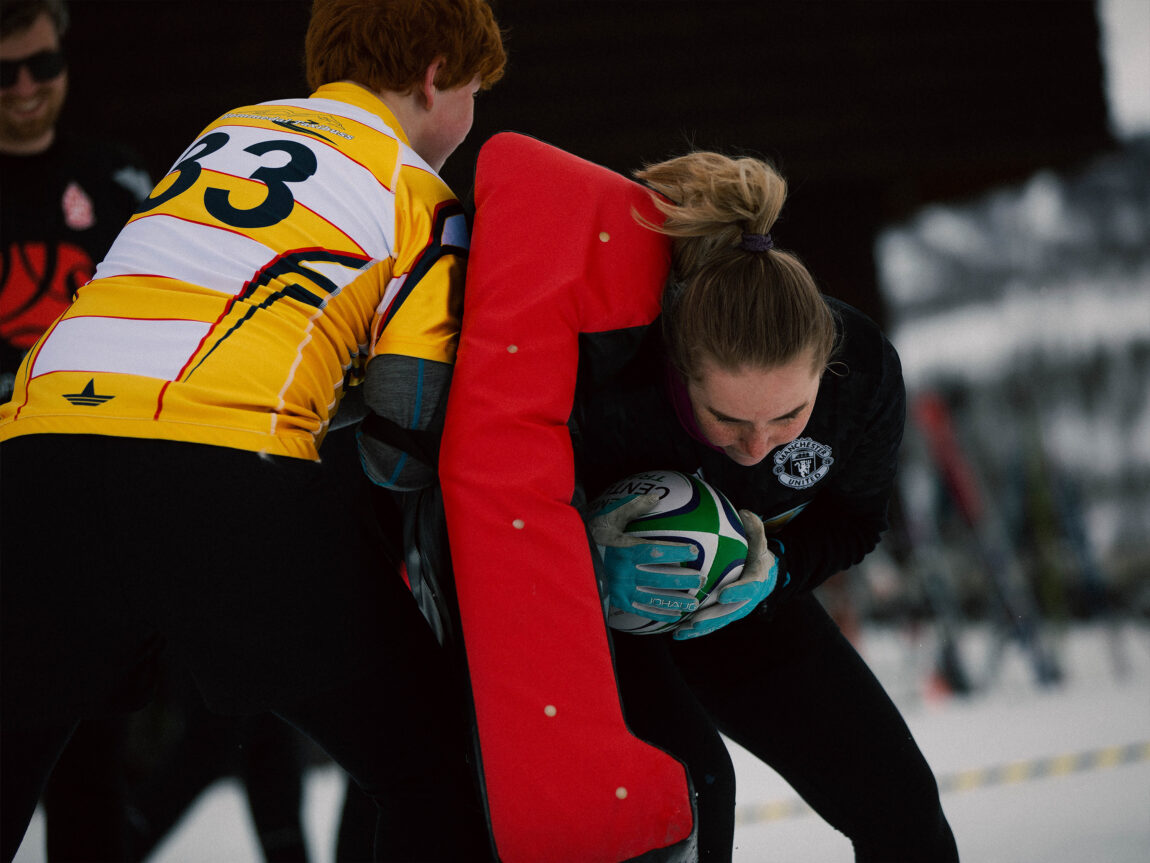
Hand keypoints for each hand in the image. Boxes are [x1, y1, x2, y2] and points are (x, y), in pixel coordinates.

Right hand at [588, 493, 705, 621]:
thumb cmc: (591, 535)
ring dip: (675, 600)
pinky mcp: (618, 601)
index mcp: (624, 550)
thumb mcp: (610, 518)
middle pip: (659, 576)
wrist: (567, 558)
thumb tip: (657, 496)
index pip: (656, 551)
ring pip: (653, 597)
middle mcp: (625, 571)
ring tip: (694, 602)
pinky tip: (674, 616)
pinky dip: (658, 613)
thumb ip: (634, 508)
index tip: (694, 551)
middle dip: (682, 578)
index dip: (676, 551)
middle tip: (701, 579)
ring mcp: (621, 588)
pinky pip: (642, 610)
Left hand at [673, 509, 778, 639]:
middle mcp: (747, 598)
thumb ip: (754, 528)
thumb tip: (743, 513)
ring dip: (700, 629)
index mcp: (756, 578)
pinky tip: (676, 633)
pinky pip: (710, 624)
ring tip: (680, 632)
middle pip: (730, 612)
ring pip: (718, 622)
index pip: (749, 586)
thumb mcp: (760, 539)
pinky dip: (695, 630)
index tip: (723, 595)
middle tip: (695, 620)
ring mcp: (736, 609)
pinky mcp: (726, 615)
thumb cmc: (757, 553)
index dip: (737, 592)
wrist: (765, 575)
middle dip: (712, 618)